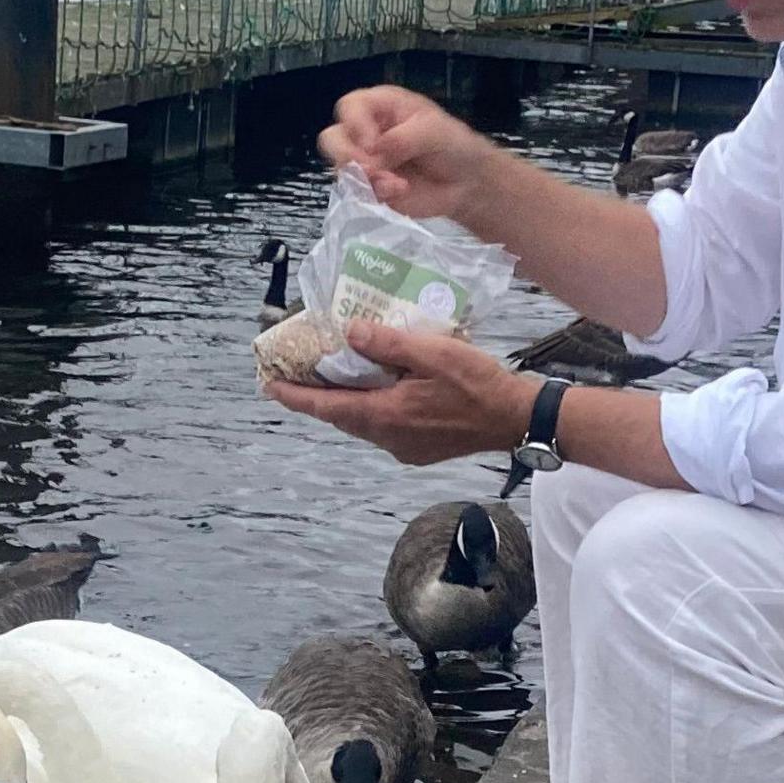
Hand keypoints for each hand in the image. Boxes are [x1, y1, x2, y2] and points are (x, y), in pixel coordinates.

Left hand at [261, 322, 537, 467]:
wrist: (515, 419)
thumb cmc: (477, 383)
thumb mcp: (431, 352)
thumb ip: (387, 343)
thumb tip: (350, 332)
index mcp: (384, 415)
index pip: (326, 406)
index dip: (295, 396)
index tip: (269, 387)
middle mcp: (388, 438)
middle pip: (341, 417)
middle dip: (317, 397)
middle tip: (298, 376)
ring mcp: (404, 448)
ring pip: (362, 424)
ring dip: (346, 403)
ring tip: (336, 378)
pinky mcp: (419, 450)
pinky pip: (383, 428)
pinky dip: (371, 409)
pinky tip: (380, 390)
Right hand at [320, 86, 506, 225]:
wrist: (467, 182)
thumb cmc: (454, 145)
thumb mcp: (435, 131)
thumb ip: (402, 138)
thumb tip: (374, 151)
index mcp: (380, 106)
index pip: (350, 106)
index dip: (355, 124)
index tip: (372, 144)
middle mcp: (366, 131)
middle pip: (332, 138)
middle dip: (347, 155)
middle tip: (371, 169)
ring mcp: (364, 161)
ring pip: (339, 168)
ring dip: (364, 178)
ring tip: (395, 184)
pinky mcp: (369, 187)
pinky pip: (356, 191)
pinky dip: (375, 193)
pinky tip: (400, 191)